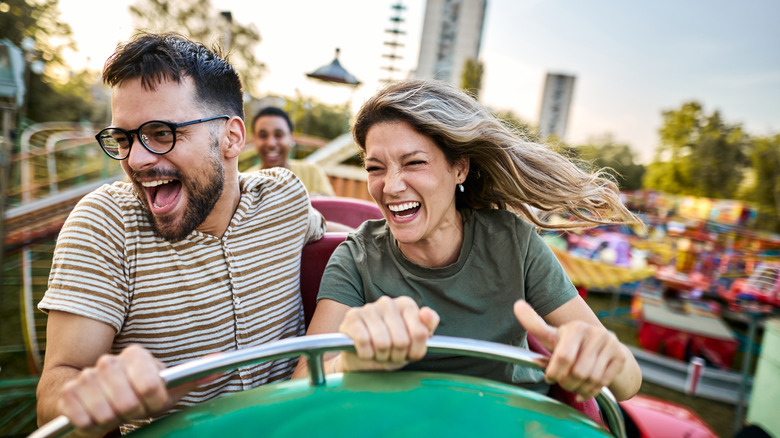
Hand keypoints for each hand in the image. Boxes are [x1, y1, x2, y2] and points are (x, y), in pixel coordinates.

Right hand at [58, 345, 199, 435]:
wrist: (91, 397)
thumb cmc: (136, 394)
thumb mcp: (166, 388)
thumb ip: (192, 377)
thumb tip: (221, 362)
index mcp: (136, 355)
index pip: (152, 386)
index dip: (153, 402)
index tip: (150, 401)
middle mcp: (110, 361)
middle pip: (129, 403)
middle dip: (132, 413)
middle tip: (131, 409)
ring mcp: (87, 376)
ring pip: (106, 413)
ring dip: (112, 420)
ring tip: (114, 413)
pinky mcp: (68, 394)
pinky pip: (83, 420)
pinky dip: (92, 426)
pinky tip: (95, 416)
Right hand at [337, 296, 439, 371]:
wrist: (361, 358)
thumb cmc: (391, 349)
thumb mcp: (415, 343)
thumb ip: (427, 328)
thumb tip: (426, 313)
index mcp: (406, 304)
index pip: (420, 333)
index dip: (414, 351)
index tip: (408, 352)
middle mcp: (388, 302)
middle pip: (401, 341)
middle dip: (396, 355)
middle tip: (390, 354)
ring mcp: (369, 308)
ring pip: (382, 342)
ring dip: (380, 356)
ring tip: (378, 353)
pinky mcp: (352, 317)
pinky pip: (364, 342)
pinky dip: (366, 354)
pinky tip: (365, 351)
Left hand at [513, 300, 625, 400]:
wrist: (605, 348)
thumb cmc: (572, 344)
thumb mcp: (554, 336)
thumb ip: (535, 325)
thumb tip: (517, 305)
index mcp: (575, 328)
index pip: (563, 356)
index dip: (554, 372)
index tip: (549, 377)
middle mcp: (594, 333)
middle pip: (576, 372)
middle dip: (566, 382)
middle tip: (562, 382)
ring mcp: (610, 344)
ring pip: (590, 378)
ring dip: (578, 387)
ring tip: (572, 385)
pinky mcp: (620, 357)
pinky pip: (603, 383)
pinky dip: (590, 391)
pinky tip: (584, 390)